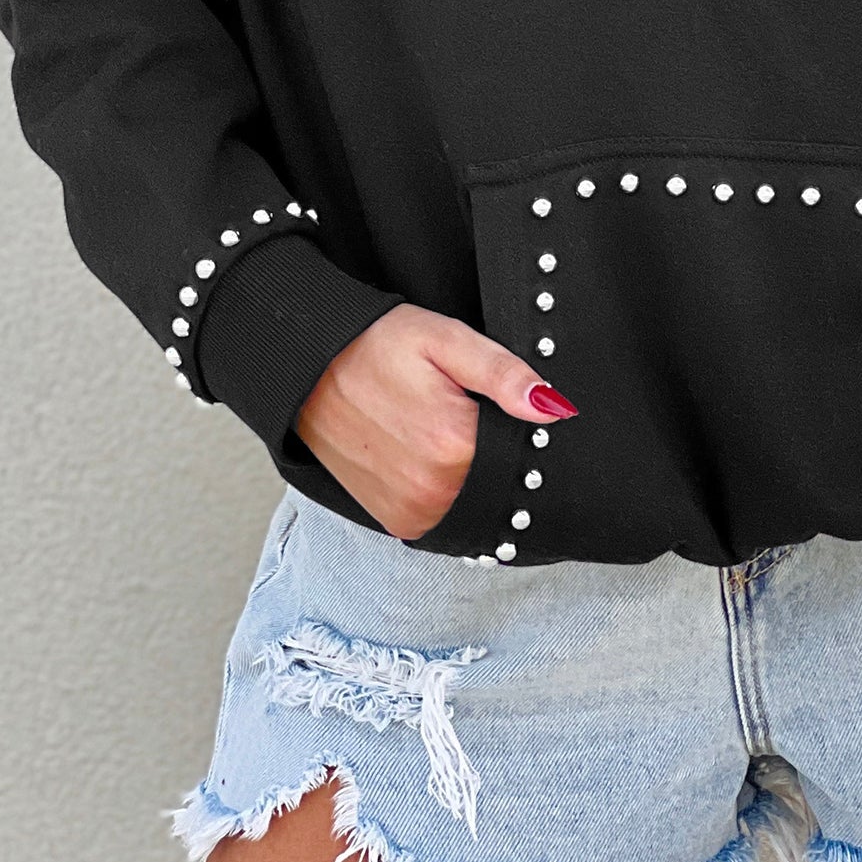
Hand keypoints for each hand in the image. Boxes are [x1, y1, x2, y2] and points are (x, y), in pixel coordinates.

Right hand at [295, 304, 574, 540]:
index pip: (520, 453)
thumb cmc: (375, 346)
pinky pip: (443, 513)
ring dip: (464, 472)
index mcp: (454, 446)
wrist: (308, 368)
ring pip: (471, 499)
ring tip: (433, 428)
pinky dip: (442, 489)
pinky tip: (423, 453)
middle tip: (455, 410)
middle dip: (489, 449)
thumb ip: (502, 374)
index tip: (493, 406)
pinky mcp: (397, 521)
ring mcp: (412, 513)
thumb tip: (553, 407)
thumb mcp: (445, 340)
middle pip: (496, 479)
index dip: (515, 427)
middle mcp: (432, 491)